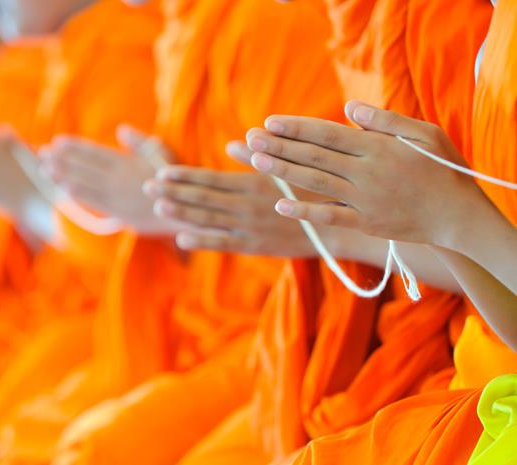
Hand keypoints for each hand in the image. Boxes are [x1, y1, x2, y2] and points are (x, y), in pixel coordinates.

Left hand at [41, 125, 175, 234]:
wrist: (185, 209)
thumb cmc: (174, 179)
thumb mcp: (162, 154)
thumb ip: (140, 142)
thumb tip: (122, 129)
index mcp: (126, 163)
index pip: (94, 152)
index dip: (74, 147)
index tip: (57, 141)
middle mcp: (117, 179)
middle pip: (84, 167)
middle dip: (61, 160)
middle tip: (41, 153)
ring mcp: (116, 197)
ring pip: (84, 184)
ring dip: (63, 176)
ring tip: (45, 169)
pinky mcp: (119, 213)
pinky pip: (94, 203)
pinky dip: (78, 195)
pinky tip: (63, 189)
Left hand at [143, 141, 316, 256]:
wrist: (337, 227)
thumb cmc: (316, 190)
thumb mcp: (290, 168)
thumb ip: (258, 156)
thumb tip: (233, 142)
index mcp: (253, 184)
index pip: (211, 179)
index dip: (184, 176)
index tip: (161, 171)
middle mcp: (246, 207)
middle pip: (203, 199)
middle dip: (174, 192)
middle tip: (147, 187)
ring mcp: (249, 228)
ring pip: (208, 220)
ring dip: (182, 213)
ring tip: (158, 206)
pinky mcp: (256, 247)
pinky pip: (224, 244)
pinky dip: (202, 241)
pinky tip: (181, 238)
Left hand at [246, 100, 489, 246]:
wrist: (457, 214)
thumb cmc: (441, 168)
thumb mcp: (422, 133)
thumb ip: (384, 120)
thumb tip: (348, 108)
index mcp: (377, 147)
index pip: (327, 134)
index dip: (297, 127)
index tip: (270, 122)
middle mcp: (366, 172)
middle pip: (315, 156)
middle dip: (280, 146)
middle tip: (250, 138)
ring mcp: (364, 199)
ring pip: (316, 182)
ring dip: (284, 171)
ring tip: (256, 161)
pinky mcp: (365, 223)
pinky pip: (330, 216)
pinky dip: (305, 211)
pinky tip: (280, 204)